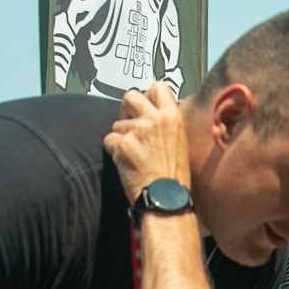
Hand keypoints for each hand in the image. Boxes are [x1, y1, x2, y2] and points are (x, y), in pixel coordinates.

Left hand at [104, 83, 190, 209]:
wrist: (166, 200)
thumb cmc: (173, 178)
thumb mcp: (179, 142)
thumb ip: (166, 123)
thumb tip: (150, 113)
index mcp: (173, 117)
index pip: (158, 87)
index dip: (147, 96)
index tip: (144, 107)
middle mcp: (155, 119)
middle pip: (131, 96)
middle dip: (126, 109)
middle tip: (130, 125)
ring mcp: (138, 131)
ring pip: (118, 124)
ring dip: (121, 138)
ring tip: (135, 156)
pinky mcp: (123, 145)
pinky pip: (109, 141)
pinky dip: (114, 152)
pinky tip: (127, 164)